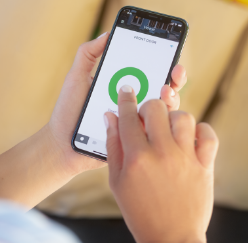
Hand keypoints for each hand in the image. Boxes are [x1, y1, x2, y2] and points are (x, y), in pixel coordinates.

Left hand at [47, 32, 187, 175]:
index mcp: (123, 87)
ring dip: (171, 98)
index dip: (163, 62)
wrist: (61, 142)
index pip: (148, 72)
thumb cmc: (68, 109)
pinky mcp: (134, 141)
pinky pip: (153, 133)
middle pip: (163, 90)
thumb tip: (107, 33)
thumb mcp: (77, 77)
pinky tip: (157, 114)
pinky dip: (161, 123)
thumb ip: (88, 54)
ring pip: (164, 112)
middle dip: (175, 79)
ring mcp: (135, 123)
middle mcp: (133, 104)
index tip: (170, 52)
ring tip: (165, 90)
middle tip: (175, 71)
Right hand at [105, 88, 218, 242]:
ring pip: (182, 116)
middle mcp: (162, 153)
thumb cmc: (139, 210)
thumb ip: (113, 145)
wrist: (170, 238)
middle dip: (148, 107)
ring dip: (172, 117)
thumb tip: (110, 117)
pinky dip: (199, 129)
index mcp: (136, 157)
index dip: (126, 98)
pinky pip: (207, 134)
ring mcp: (185, 158)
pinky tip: (188, 137)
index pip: (128, 116)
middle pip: (156, 108)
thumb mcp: (116, 180)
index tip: (127, 89)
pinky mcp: (204, 165)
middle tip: (146, 117)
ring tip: (167, 129)